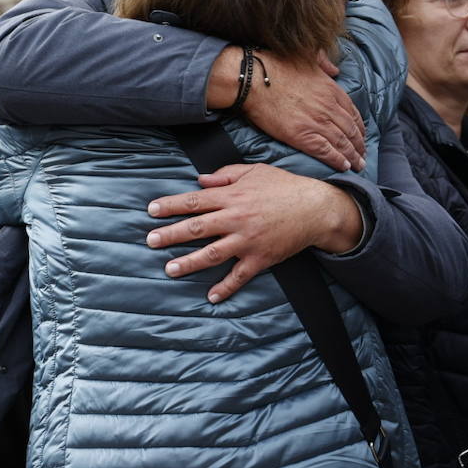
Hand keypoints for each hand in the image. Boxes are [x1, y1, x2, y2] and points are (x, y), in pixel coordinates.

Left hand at [147, 163, 363, 301]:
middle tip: (150, 240)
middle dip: (171, 234)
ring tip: (169, 269)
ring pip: (212, 253)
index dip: (171, 205)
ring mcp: (247, 241)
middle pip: (197, 228)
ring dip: (189, 262)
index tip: (151, 210)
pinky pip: (239, 276)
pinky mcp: (261, 258)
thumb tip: (200, 179)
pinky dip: (225, 287)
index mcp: (232, 196)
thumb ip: (225, 175)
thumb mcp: (254, 171)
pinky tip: (211, 296)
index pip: (194, 201)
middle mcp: (236, 219)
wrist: (317, 208)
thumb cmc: (285, 186)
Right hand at [207, 48, 365, 170]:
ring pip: (342, 143)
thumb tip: (335, 69)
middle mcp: (329, 107)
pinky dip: (338, 160)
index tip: (362, 134)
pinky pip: (327, 152)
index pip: (353, 112)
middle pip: (351, 130)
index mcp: (331, 89)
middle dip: (359, 144)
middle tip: (363, 154)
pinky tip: (344, 166)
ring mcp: (317, 123)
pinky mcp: (303, 136)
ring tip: (358, 165)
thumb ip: (324, 62)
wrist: (254, 80)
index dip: (360, 126)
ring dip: (353, 156)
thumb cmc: (276, 65)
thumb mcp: (307, 56)